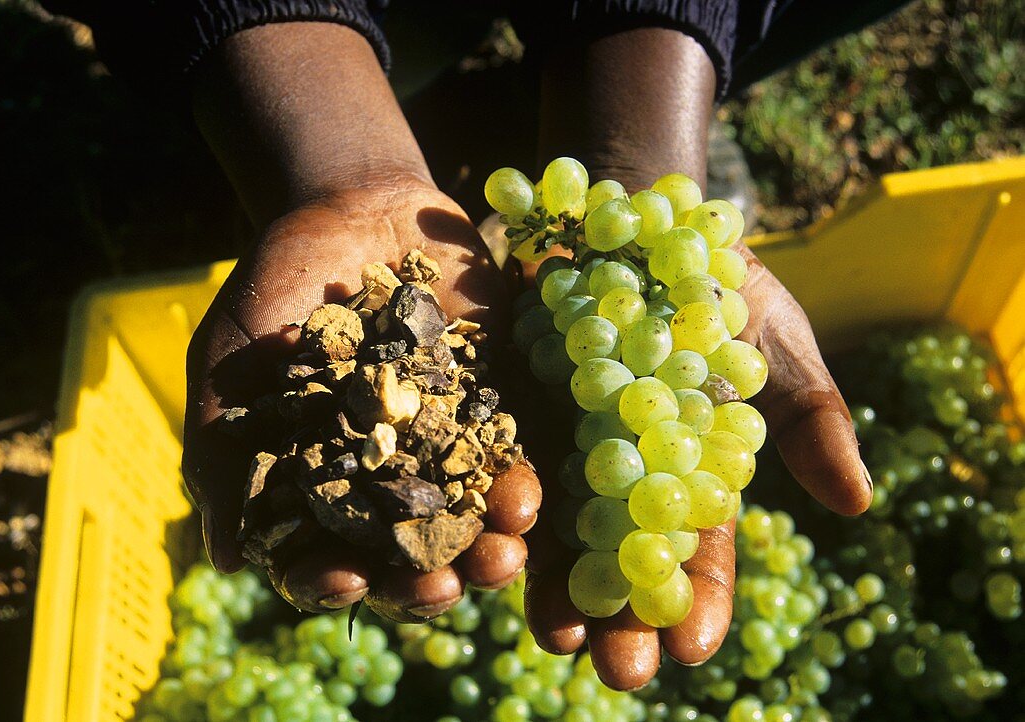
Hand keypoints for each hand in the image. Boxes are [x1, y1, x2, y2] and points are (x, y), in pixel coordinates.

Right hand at [182, 180, 541, 620]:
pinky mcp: (494, 407)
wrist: (352, 208)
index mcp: (316, 483)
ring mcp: (443, 447)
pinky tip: (527, 502)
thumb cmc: (276, 287)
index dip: (331, 579)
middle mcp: (383, 480)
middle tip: (442, 591)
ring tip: (502, 559)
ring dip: (487, 549)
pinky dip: (519, 482)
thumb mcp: (230, 360)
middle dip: (425, 582)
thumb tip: (225, 559)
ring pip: (467, 521)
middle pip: (405, 555)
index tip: (346, 580)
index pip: (320, 555)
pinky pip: (512, 456)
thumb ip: (223, 451)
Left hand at [518, 238, 871, 688]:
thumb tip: (857, 503)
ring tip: (555, 631)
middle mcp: (618, 473)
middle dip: (618, 616)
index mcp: (685, 472)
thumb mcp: (771, 341)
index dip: (697, 602)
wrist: (629, 218)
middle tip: (616, 669)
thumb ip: (807, 415)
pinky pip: (498, 465)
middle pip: (618, 558)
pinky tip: (499, 543)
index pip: (695, 551)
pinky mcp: (507, 408)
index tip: (691, 650)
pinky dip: (500, 506)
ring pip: (554, 529)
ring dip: (553, 584)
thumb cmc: (713, 285)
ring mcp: (559, 444)